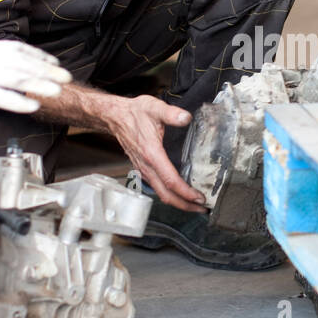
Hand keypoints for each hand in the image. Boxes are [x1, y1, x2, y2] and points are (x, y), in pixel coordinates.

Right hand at [0, 40, 70, 112]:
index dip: (40, 56)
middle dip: (48, 71)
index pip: (21, 50)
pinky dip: (21, 102)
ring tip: (57, 91)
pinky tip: (33, 106)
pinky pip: (5, 98)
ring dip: (41, 85)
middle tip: (66, 77)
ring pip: (21, 79)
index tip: (53, 62)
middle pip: (26, 65)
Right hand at [105, 95, 206, 212]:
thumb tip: (186, 118)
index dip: (186, 192)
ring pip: (160, 194)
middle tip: (202, 209)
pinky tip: (180, 193)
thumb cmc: (134, 113)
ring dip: (178, 202)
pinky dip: (170, 195)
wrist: (115, 117)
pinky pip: (157, 188)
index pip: (170, 180)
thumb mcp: (153, 107)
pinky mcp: (143, 169)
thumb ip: (171, 113)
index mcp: (151, 154)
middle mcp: (146, 166)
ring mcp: (143, 170)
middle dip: (185, 205)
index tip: (199, 198)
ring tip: (194, 205)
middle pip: (166, 195)